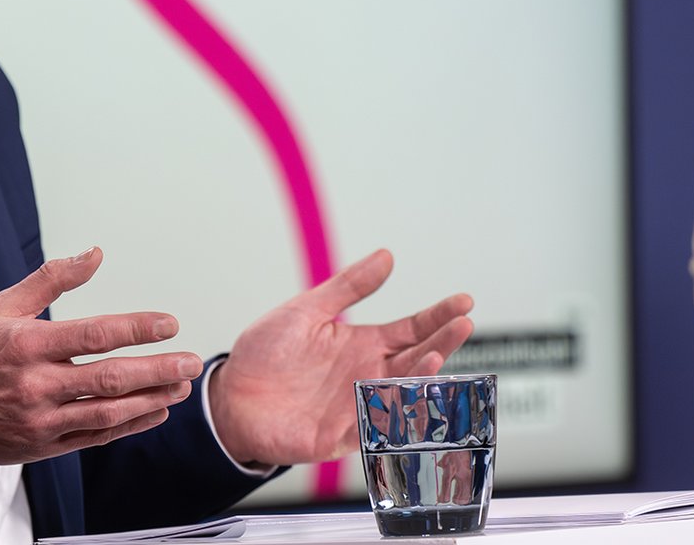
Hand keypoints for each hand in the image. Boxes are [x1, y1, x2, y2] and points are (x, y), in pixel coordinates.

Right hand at [0, 248, 204, 464]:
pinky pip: (93, 437)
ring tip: (179, 386)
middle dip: (157, 369)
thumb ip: (52, 279)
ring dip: (150, 400)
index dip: (137, 328)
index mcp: (27, 344)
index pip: (94, 335)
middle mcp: (35, 384)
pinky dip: (127, 426)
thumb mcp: (2, 307)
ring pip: (107, 412)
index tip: (169, 323)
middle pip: (109, 377)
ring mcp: (39, 420)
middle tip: (190, 361)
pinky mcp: (41, 446)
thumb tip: (94, 254)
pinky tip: (153, 412)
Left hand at [208, 249, 474, 466]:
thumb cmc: (266, 354)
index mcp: (362, 345)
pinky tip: (400, 401)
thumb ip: (348, 287)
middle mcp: (366, 375)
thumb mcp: (307, 310)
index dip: (437, 316)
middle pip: (414, 359)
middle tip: (462, 324)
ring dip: (418, 378)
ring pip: (399, 394)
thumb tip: (386, 256)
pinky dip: (387, 418)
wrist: (230, 397)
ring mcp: (356, 406)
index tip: (463, 301)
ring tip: (432, 356)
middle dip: (441, 342)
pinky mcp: (338, 437)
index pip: (411, 329)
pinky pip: (370, 429)